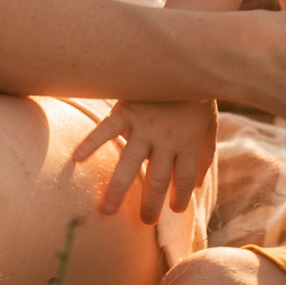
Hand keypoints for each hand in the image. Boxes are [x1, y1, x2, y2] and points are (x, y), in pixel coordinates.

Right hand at [70, 98, 218, 221]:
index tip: (174, 210)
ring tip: (106, 211)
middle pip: (158, 179)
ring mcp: (144, 126)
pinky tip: (77, 158)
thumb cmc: (196, 98)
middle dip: (150, 204)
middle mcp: (166, 139)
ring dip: (118, 189)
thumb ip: (204, 155)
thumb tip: (196, 186)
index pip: (186, 179)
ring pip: (129, 163)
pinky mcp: (127, 111)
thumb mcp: (208, 126)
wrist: (185, 61)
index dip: (181, 196)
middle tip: (144, 223)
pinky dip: (91, 142)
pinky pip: (107, 129)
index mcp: (189, 142)